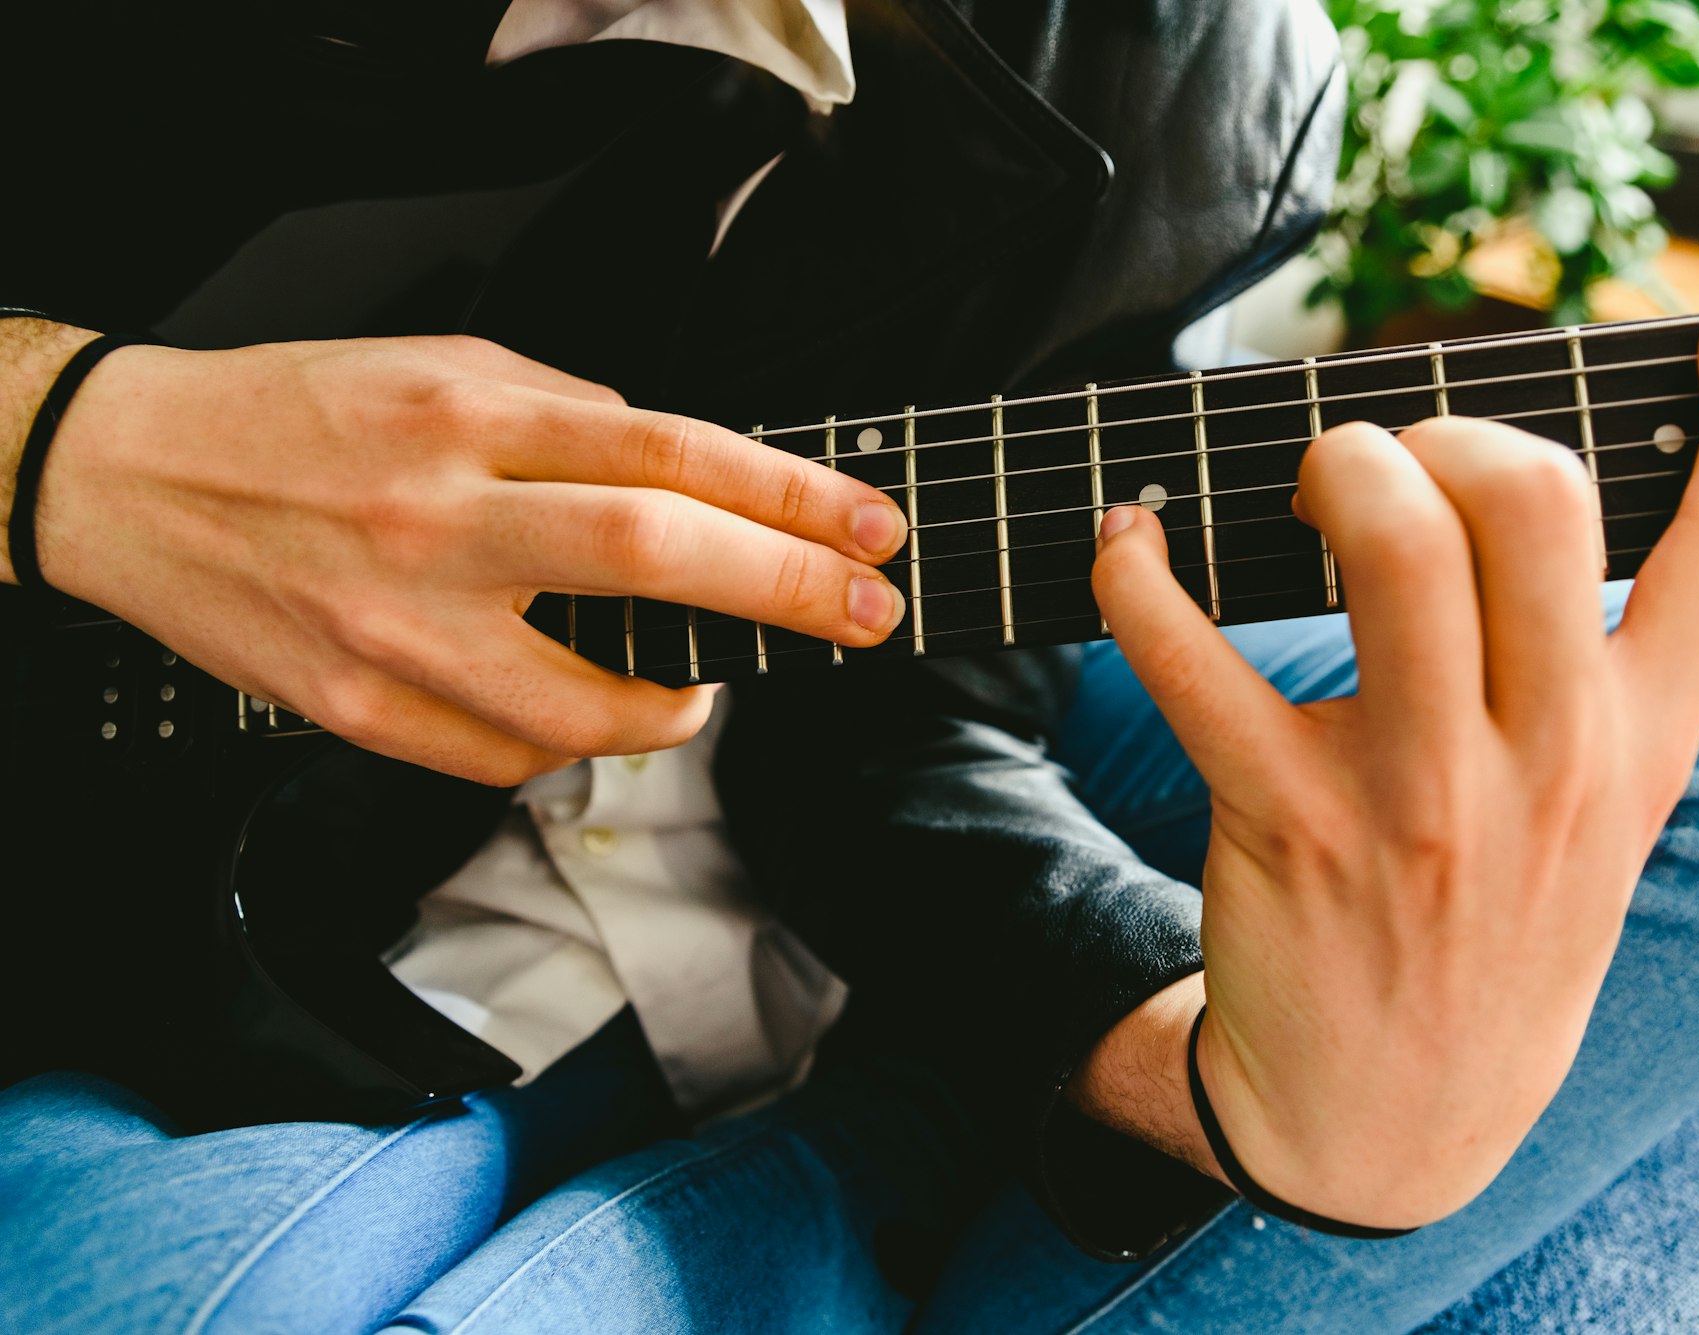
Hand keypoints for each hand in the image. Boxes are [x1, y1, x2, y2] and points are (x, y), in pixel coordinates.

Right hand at [23, 333, 907, 783]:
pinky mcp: (359, 711)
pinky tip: (590, 707)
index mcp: (466, 418)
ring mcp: (395, 629)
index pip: (668, 451)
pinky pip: (507, 758)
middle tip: (867, 613)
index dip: (790, 492)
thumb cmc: (297, 416)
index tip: (867, 525)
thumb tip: (687, 473)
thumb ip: (569, 415)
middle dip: (789, 590)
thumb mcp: (442, 368)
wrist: (131, 479)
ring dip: (680, 704)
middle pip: (652, 557)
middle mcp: (434, 521)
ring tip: (710, 678)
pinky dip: (573, 740)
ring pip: (588, 703)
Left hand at [1077, 305, 1698, 1226]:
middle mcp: (1548, 761)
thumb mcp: (1600, 822)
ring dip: (1338, 467)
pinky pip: (1198, 662)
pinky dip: (1140, 579)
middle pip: (1537, 501)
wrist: (1396, 1116)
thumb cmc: (1494, 931)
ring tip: (1311, 481)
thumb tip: (1534, 504)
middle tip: (1397, 460)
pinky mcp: (1288, 823)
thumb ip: (1605, 680)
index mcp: (1639, 744)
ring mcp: (1419, 795)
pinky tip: (1126, 544)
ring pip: (1396, 548)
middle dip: (1453, 429)